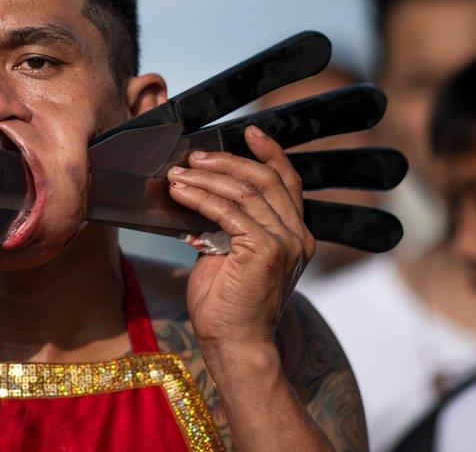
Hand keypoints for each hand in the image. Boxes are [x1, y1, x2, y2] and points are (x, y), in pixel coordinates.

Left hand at [167, 126, 314, 351]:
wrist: (234, 344)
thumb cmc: (226, 306)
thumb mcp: (228, 255)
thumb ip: (225, 226)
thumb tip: (198, 195)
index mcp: (295, 236)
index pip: (287, 183)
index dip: (270, 153)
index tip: (250, 131)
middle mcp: (298, 236)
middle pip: (265, 180)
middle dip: (227, 162)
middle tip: (194, 156)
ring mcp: (285, 243)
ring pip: (245, 192)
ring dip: (207, 178)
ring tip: (178, 173)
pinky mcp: (265, 251)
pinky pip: (230, 213)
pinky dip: (202, 198)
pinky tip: (180, 192)